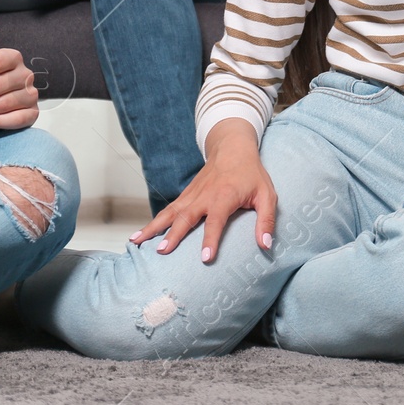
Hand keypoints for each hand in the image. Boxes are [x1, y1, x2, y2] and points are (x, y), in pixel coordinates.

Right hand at [130, 120, 274, 262]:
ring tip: (135, 242)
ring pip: (169, 213)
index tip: (205, 257)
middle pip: (185, 217)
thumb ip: (267, 220)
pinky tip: (140, 235)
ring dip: (153, 227)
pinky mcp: (186, 195)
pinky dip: (154, 222)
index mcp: (224, 197)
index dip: (211, 239)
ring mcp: (192, 195)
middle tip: (162, 252)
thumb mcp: (267, 195)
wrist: (232, 147)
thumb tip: (266, 245)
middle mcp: (204, 196)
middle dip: (173, 235)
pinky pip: (168, 210)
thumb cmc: (252, 173)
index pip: (216, 221)